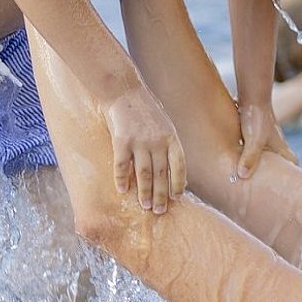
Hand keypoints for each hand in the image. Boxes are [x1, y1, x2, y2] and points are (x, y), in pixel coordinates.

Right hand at [103, 87, 185, 211]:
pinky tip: (122, 191)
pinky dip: (122, 180)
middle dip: (161, 195)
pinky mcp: (121, 141)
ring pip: (144, 174)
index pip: (179, 166)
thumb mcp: (163, 124)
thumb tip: (171, 170)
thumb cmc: (144, 109)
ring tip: (145, 206)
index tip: (177, 197)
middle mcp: (157, 141)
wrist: (123, 90)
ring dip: (145, 193)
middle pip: (161, 174)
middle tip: (160, 211)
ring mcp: (139, 141)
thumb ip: (167, 145)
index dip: (179, 183)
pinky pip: (122, 166)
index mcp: (171, 137)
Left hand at [236, 102, 297, 178]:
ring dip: (263, 161)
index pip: (293, 163)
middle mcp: (275, 142)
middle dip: (277, 171)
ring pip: (267, 152)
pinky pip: (255, 144)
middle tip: (270, 184)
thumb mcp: (253, 140)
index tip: (289, 187)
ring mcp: (265, 135)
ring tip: (252, 173)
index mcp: (280, 147)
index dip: (293, 174)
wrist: (252, 95)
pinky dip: (250, 152)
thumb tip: (242, 176)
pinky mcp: (254, 130)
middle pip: (281, 160)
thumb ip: (250, 158)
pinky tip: (239, 156)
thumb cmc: (256, 118)